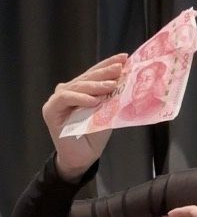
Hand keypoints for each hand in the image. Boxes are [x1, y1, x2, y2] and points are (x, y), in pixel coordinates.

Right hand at [42, 53, 128, 179]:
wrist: (83, 157)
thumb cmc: (94, 136)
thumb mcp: (107, 113)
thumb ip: (110, 97)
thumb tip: (124, 79)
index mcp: (81, 89)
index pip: (94, 73)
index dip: (107, 64)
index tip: (123, 58)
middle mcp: (68, 90)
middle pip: (87, 77)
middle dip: (104, 72)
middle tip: (119, 69)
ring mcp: (58, 99)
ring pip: (77, 86)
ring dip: (95, 85)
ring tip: (110, 85)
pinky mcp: (51, 109)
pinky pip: (66, 98)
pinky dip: (81, 98)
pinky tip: (94, 100)